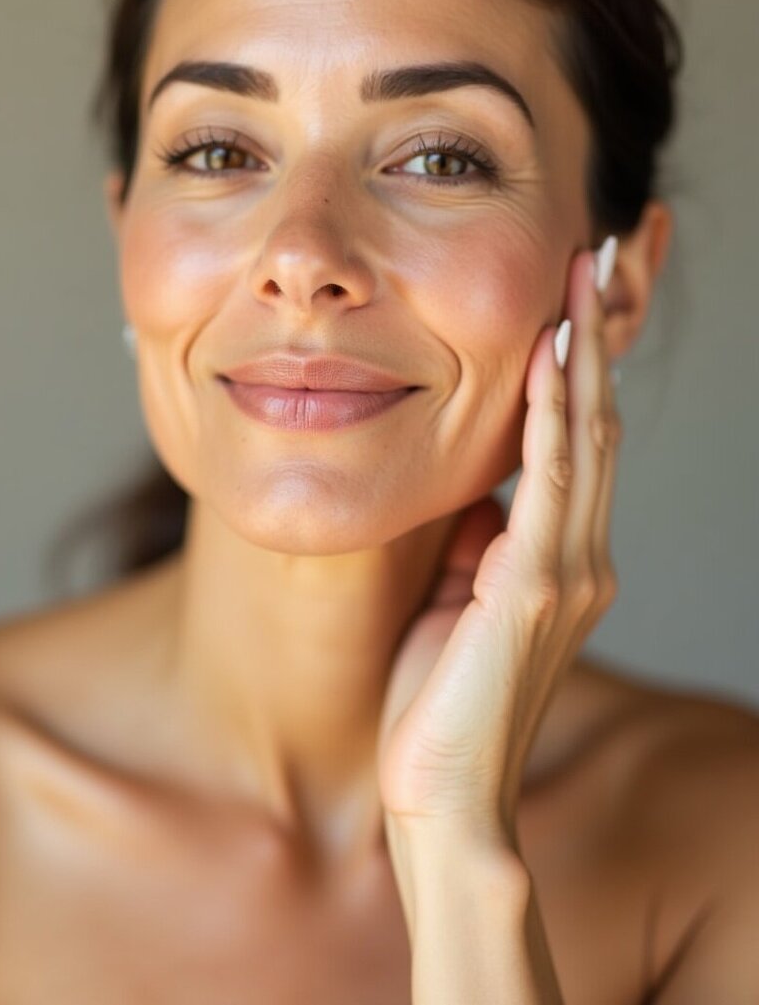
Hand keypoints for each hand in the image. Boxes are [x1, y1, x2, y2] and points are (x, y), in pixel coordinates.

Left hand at [377, 245, 620, 849]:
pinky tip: (555, 353)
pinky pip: (549, 480)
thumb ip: (479, 543)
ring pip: (585, 434)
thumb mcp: (460, 601)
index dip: (586, 361)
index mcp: (561, 557)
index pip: (581, 437)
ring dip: (587, 348)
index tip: (582, 290)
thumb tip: (475, 486)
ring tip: (590, 269)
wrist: (442, 800)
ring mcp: (566, 570)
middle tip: (608, 248)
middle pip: (598, 417)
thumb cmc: (440, 704)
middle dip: (604, 331)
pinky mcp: (533, 587)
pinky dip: (555, 411)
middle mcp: (581, 555)